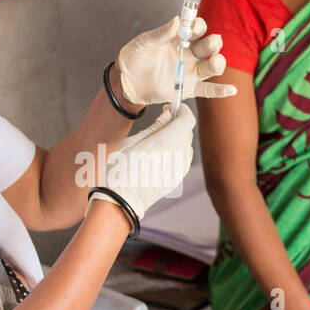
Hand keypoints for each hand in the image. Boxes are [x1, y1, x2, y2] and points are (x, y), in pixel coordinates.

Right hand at [88, 104, 194, 221]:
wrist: (121, 201)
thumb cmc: (122, 169)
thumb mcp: (134, 141)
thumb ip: (155, 127)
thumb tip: (168, 114)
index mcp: (169, 141)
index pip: (187, 118)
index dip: (181, 110)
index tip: (171, 107)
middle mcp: (179, 154)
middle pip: (186, 132)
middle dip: (177, 124)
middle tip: (161, 122)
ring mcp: (179, 169)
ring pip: (185, 147)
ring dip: (176, 139)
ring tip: (156, 141)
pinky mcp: (176, 180)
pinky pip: (182, 161)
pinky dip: (175, 153)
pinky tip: (158, 156)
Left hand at [115, 16, 237, 106]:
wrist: (127, 81)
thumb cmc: (135, 57)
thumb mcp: (144, 42)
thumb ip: (160, 33)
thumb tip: (177, 20)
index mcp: (180, 38)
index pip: (197, 29)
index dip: (198, 27)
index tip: (193, 28)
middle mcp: (190, 53)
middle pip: (209, 46)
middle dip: (213, 43)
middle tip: (211, 42)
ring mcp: (190, 71)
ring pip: (211, 67)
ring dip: (217, 63)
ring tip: (215, 62)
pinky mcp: (188, 88)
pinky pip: (207, 90)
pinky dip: (220, 91)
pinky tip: (231, 90)